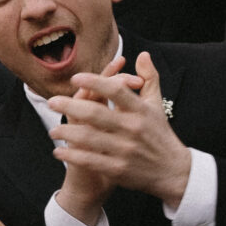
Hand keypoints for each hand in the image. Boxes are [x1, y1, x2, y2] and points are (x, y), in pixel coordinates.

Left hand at [50, 53, 190, 206]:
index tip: (75, 77)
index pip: (117, 91)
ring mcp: (125, 149)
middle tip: (52, 102)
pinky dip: (72, 155)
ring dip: (66, 132)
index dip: (95, 82)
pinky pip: (89, 160)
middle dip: (70, 106)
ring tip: (53, 130)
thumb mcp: (157, 106)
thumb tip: (142, 54)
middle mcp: (133, 128)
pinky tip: (59, 151)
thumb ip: (150, 79)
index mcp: (141, 111)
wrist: (173, 171)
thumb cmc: (160, 134)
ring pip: (88, 138)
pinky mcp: (118, 169)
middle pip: (96, 113)